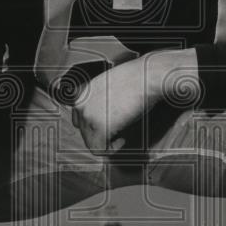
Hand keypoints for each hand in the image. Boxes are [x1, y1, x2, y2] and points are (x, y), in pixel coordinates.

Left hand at [71, 49, 199, 155]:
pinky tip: (123, 139)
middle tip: (118, 132)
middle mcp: (81, 104)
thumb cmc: (136, 79)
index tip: (111, 126)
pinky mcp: (100, 127)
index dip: (95, 126)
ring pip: (90, 142)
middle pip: (84, 133)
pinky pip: (100, 150)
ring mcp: (88, 116)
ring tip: (121, 135)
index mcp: (82, 94)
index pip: (79, 120)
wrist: (147, 76)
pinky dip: (112, 149)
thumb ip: (100, 101)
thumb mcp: (109, 85)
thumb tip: (104, 117)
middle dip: (101, 135)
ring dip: (106, 142)